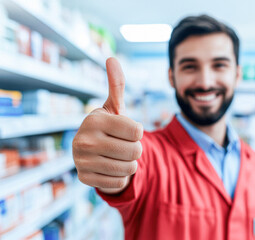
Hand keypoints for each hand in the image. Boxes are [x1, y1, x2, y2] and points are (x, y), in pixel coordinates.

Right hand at [72, 58, 142, 193]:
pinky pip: (118, 182)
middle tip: (123, 145)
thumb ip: (116, 84)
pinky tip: (109, 168)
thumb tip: (111, 58)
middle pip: (135, 151)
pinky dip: (119, 177)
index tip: (127, 131)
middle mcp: (84, 140)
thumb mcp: (114, 107)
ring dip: (129, 163)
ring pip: (129, 168)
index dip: (138, 132)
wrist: (93, 153)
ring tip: (117, 156)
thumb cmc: (109, 128)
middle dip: (135, 149)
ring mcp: (82, 161)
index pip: (137, 131)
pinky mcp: (85, 178)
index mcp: (94, 120)